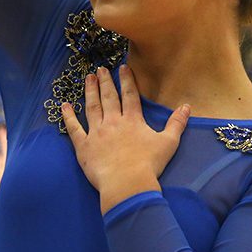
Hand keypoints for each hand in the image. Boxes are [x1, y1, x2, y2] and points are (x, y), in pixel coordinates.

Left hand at [61, 65, 189, 213]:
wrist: (127, 183)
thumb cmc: (149, 164)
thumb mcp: (168, 143)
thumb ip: (176, 123)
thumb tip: (186, 106)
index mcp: (133, 120)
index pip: (130, 95)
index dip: (127, 80)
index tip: (122, 67)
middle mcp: (113, 122)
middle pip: (109, 97)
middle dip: (105, 81)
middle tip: (100, 68)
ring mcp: (96, 132)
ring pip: (92, 107)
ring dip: (90, 91)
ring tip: (88, 78)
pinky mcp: (84, 146)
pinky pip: (74, 128)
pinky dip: (68, 116)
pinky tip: (65, 105)